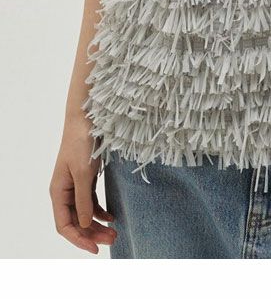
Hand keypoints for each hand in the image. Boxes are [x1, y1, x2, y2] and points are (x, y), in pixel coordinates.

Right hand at [49, 117, 116, 253]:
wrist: (86, 119)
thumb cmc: (81, 143)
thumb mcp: (83, 174)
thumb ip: (82, 200)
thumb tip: (83, 223)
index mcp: (58, 192)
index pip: (64, 225)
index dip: (79, 239)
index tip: (95, 248)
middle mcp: (64, 192)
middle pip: (76, 222)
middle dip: (92, 233)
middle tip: (113, 239)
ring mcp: (75, 186)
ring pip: (84, 213)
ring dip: (98, 224)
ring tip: (115, 231)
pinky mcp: (85, 178)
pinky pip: (91, 202)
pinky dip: (100, 211)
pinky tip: (111, 216)